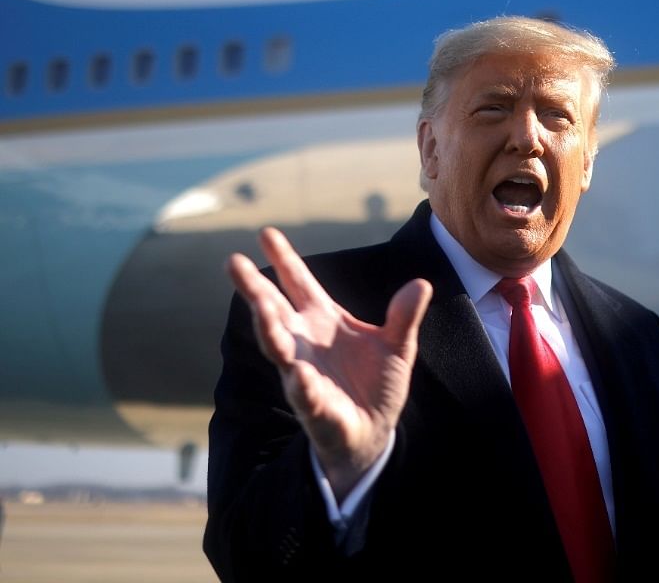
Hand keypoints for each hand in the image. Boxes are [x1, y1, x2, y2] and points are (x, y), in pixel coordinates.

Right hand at [227, 227, 431, 500]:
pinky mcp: (314, 406)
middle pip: (273, 310)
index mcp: (323, 320)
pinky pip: (304, 393)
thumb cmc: (377, 383)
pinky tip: (298, 372)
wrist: (374, 431)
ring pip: (278, 347)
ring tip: (260, 306)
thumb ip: (404, 316)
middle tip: (233, 261)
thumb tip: (421, 284)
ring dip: (268, 327)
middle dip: (254, 288)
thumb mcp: (398, 345)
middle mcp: (305, 342)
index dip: (283, 259)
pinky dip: (301, 383)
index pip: (298, 283)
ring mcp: (303, 372)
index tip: (265, 232)